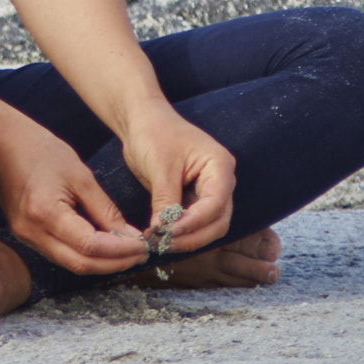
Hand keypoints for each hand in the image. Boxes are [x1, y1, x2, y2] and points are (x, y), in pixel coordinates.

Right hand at [0, 114, 148, 275]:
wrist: (1, 142)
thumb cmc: (41, 149)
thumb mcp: (80, 174)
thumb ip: (104, 209)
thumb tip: (128, 236)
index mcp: (46, 213)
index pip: (90, 246)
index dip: (119, 250)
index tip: (143, 245)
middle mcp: (32, 232)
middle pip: (79, 263)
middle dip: (113, 263)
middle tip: (140, 255)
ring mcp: (25, 236)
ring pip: (69, 262)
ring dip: (100, 262)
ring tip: (126, 252)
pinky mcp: (25, 234)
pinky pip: (59, 253)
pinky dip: (83, 254)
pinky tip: (102, 246)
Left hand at [120, 98, 234, 256]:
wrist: (142, 120)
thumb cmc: (154, 133)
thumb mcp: (160, 167)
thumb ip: (165, 200)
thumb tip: (162, 231)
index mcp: (219, 166)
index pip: (216, 204)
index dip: (194, 223)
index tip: (169, 232)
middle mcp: (221, 181)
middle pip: (218, 221)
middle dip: (193, 236)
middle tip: (164, 243)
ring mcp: (209, 191)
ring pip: (208, 226)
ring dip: (187, 238)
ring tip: (160, 242)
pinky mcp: (194, 198)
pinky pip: (194, 222)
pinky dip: (181, 232)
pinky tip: (162, 236)